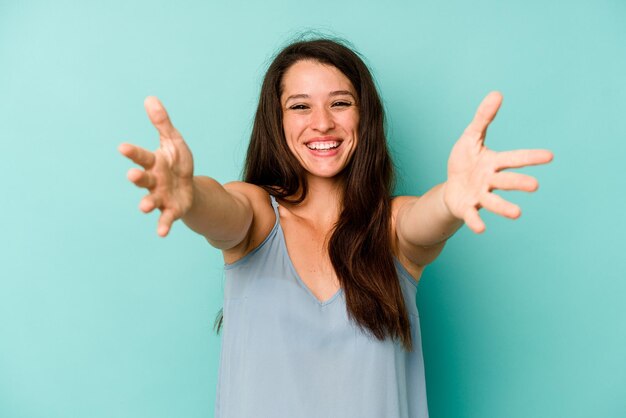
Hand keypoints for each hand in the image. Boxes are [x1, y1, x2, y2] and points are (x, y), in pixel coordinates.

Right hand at [119, 97, 194, 236]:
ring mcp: (161, 197)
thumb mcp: (174, 141)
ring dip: (146, 204)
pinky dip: (163, 226)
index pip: (141, 156)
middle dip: (137, 178)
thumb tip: (150, 98)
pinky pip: (166, 219)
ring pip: (151, 200)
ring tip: (143, 208)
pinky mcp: (172, 210)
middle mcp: (154, 181)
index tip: (122, 148)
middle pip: (143, 179)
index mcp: (153, 163)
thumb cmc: (177, 164)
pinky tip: (161, 234)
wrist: (189, 188)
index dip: (133, 153)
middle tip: (132, 176)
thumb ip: (162, 123)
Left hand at [443, 91, 552, 232]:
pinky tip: (481, 228)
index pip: (515, 158)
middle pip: (506, 181)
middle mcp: (490, 180)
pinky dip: (476, 221)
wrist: (451, 188)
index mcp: (494, 163)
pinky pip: (472, 215)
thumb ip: (483, 118)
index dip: (531, 157)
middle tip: (534, 186)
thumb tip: (497, 93)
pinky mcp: (467, 207)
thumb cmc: (465, 162)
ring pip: (494, 202)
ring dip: (504, 208)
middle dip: (519, 183)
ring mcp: (480, 196)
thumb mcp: (471, 137)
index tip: (549, 156)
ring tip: (517, 214)